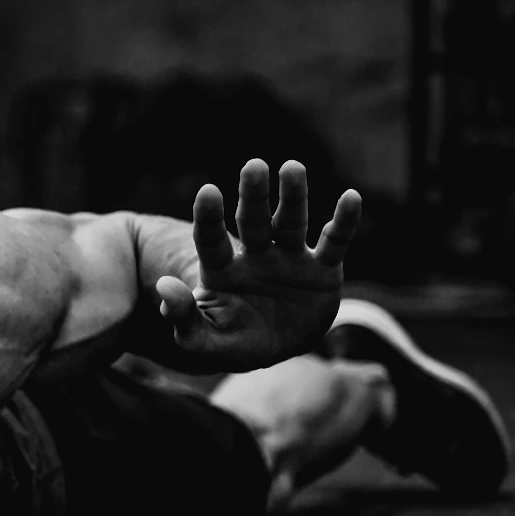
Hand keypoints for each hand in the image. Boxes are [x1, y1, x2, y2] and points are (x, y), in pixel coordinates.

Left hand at [153, 158, 360, 371]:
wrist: (277, 349)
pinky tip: (351, 198)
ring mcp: (289, 258)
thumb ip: (181, 316)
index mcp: (222, 269)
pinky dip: (344, 222)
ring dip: (293, 197)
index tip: (208, 191)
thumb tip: (163, 287)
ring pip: (291, 222)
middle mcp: (255, 255)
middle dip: (253, 195)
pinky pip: (334, 243)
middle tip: (253, 165)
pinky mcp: (322, 270)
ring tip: (292, 167)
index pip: (211, 239)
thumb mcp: (203, 341)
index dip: (208, 217)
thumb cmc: (233, 341)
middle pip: (253, 221)